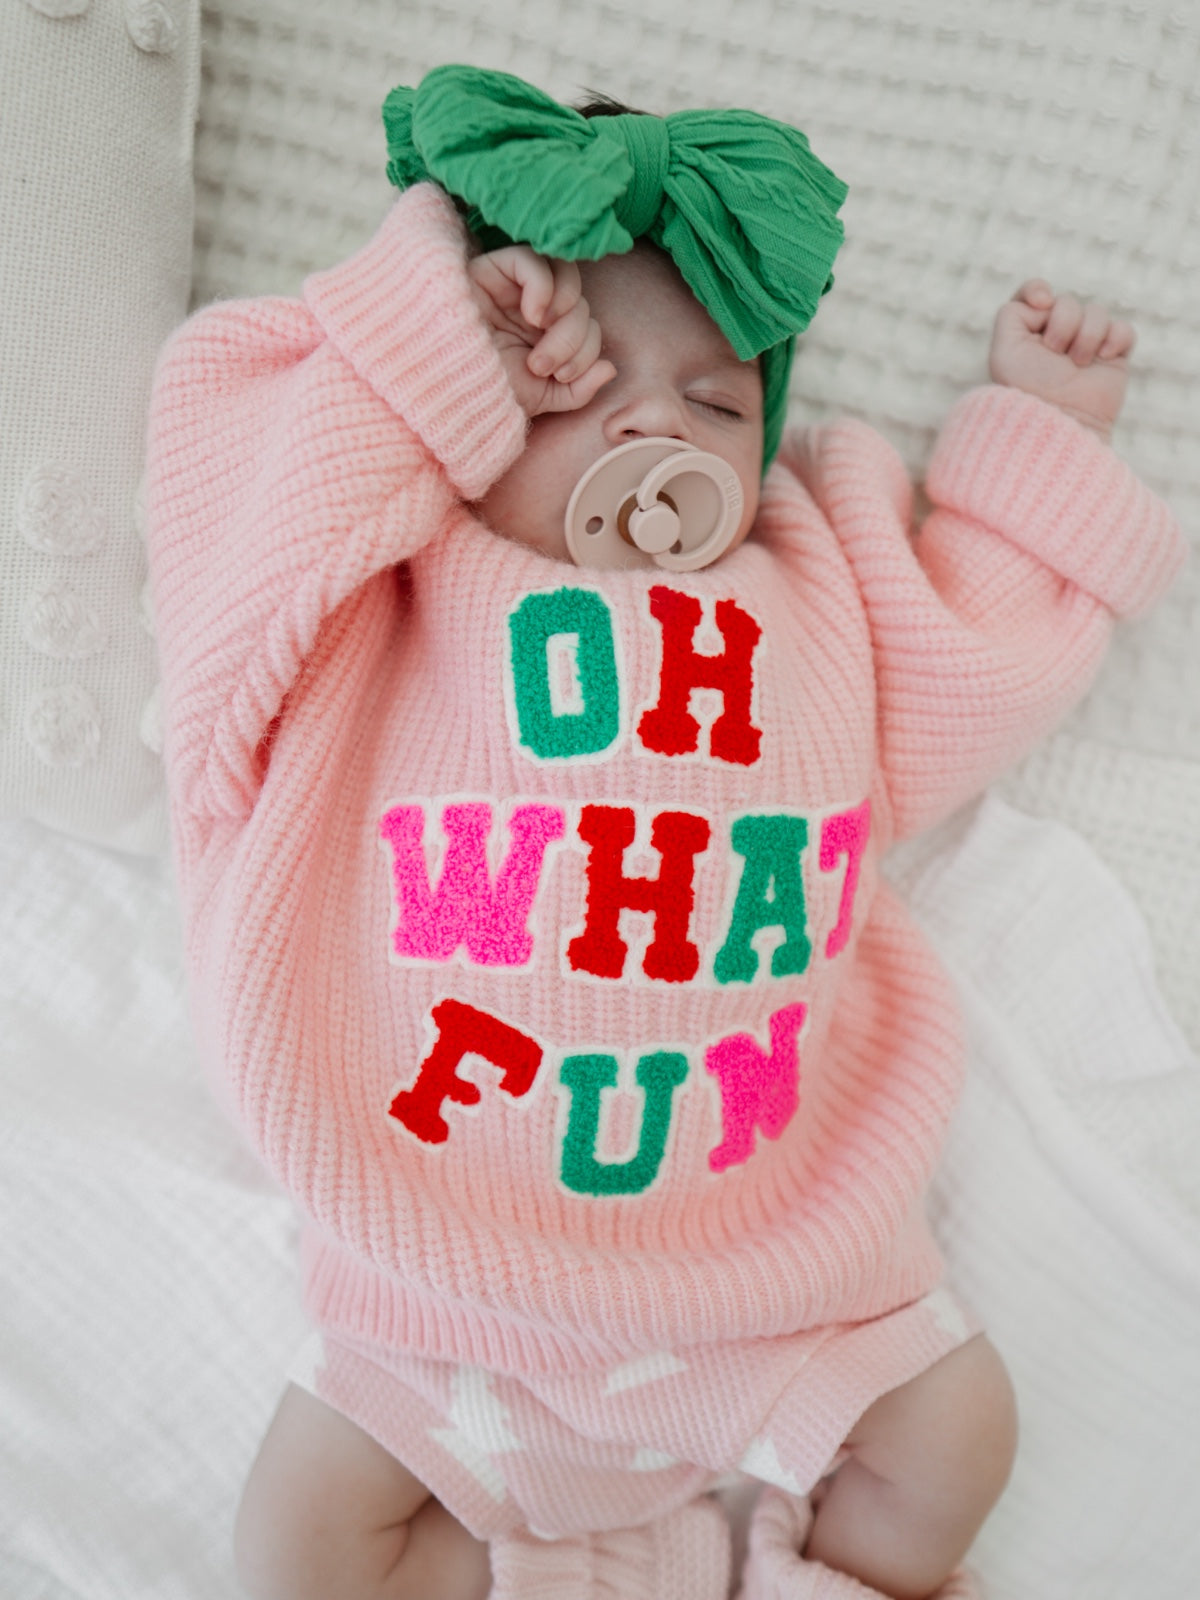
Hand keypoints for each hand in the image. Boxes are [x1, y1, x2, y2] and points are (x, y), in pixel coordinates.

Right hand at [467, 246, 615, 417]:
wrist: (450, 390)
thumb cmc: (490, 392)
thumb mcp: (543, 397)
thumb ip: (580, 389)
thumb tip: (611, 368)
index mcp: (548, 335)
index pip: (588, 326)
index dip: (586, 351)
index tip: (560, 376)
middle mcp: (535, 308)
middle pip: (580, 303)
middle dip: (572, 338)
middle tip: (543, 364)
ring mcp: (514, 287)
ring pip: (565, 273)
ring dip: (566, 310)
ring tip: (542, 334)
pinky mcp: (492, 270)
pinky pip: (531, 259)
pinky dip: (543, 285)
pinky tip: (531, 314)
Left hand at [988, 280, 1135, 441]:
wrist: (1060, 421)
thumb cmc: (1028, 391)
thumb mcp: (1004, 351)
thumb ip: (1013, 312)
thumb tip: (1045, 300)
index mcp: (1027, 335)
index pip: (1034, 294)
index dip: (1037, 289)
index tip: (1041, 302)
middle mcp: (1057, 338)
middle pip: (1066, 302)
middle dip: (1061, 322)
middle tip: (1055, 353)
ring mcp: (1087, 345)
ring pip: (1096, 311)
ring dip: (1086, 336)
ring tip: (1077, 364)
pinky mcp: (1113, 356)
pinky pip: (1123, 328)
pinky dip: (1115, 339)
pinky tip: (1102, 359)